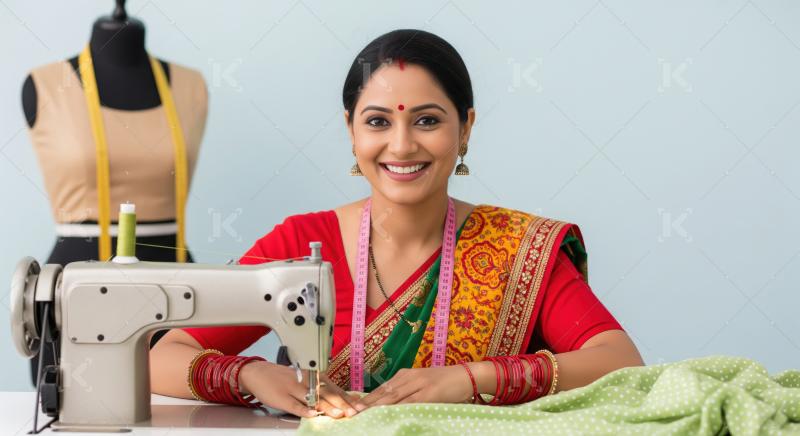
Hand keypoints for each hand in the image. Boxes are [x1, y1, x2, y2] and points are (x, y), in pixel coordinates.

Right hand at [240, 360, 364, 417]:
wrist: (258, 372)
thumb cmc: (285, 377)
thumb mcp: (306, 379)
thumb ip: (323, 388)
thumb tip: (345, 397)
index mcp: (314, 376)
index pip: (335, 388)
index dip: (348, 397)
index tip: (361, 405)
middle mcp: (307, 381)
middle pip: (327, 393)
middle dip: (342, 403)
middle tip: (355, 411)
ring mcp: (294, 389)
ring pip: (313, 398)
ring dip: (327, 406)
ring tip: (339, 414)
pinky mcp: (282, 397)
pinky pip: (294, 404)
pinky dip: (303, 410)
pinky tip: (311, 415)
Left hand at [360, 365, 472, 406]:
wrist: (466, 376)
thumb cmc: (444, 382)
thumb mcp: (422, 384)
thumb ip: (406, 392)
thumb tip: (388, 405)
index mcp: (405, 375)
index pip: (381, 389)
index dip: (367, 399)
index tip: (353, 407)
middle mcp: (409, 377)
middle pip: (383, 393)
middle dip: (367, 404)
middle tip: (351, 412)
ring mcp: (418, 385)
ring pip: (393, 398)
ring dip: (377, 407)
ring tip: (363, 414)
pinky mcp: (429, 393)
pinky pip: (410, 402)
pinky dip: (397, 409)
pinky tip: (388, 415)